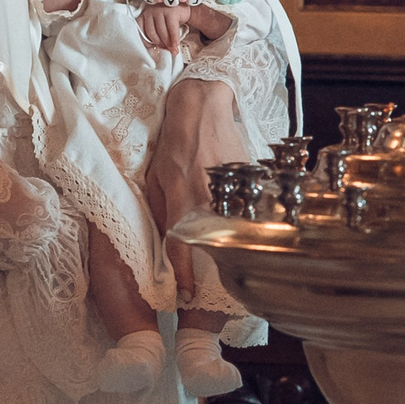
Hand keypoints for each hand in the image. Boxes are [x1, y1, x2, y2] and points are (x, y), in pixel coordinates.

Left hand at [139, 2, 193, 51]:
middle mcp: (150, 11)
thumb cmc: (170, 17)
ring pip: (161, 31)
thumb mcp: (159, 23)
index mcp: (145, 15)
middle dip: (159, 44)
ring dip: (167, 43)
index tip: (153, 48)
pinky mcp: (171, 12)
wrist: (183, 7)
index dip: (147, 41)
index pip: (141, 30)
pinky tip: (176, 45)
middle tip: (165, 50)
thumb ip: (155, 32)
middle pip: (152, 32)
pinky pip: (172, 29)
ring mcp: (161, 10)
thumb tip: (156, 48)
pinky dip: (174, 39)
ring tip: (172, 49)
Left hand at [146, 78, 231, 295]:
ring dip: (231, 251)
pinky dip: (244, 228)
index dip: (184, 274)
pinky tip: (245, 239)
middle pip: (214, 242)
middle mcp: (208, 194)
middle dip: (213, 270)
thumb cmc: (175, 142)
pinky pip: (246, 212)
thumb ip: (159, 208)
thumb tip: (161, 241)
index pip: (182, 243)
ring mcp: (231, 188)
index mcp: (182, 193)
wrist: (204, 107)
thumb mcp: (156, 175)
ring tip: (231, 273)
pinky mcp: (248, 181)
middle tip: (211, 294)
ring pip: (233, 229)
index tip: (187, 297)